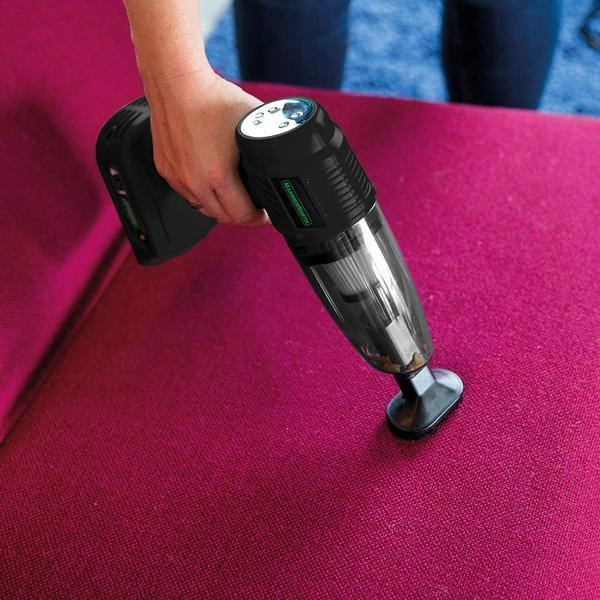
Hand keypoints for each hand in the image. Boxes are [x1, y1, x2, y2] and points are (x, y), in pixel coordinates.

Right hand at [144, 69, 268, 224]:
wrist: (176, 82)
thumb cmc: (213, 98)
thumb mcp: (253, 122)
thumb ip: (269, 142)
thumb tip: (287, 152)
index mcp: (217, 175)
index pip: (242, 215)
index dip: (259, 218)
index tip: (266, 214)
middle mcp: (194, 181)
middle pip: (223, 217)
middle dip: (241, 216)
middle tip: (253, 208)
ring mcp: (178, 177)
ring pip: (203, 209)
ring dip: (220, 208)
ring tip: (234, 198)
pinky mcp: (166, 170)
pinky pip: (187, 194)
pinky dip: (201, 194)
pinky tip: (211, 184)